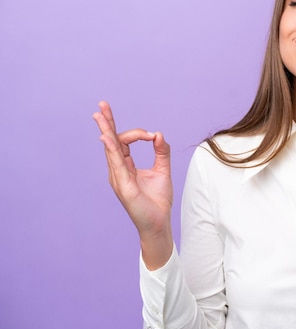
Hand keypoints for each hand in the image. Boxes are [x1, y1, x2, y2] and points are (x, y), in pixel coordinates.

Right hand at [93, 101, 173, 268]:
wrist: (159, 223)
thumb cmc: (158, 200)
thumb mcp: (163, 170)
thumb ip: (161, 152)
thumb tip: (158, 134)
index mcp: (127, 166)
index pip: (123, 142)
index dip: (137, 133)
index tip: (151, 136)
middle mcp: (118, 170)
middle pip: (111, 141)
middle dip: (107, 123)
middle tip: (101, 105)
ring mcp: (118, 178)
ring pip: (111, 149)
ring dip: (106, 131)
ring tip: (100, 115)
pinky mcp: (123, 186)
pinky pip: (117, 164)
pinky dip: (112, 150)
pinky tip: (106, 138)